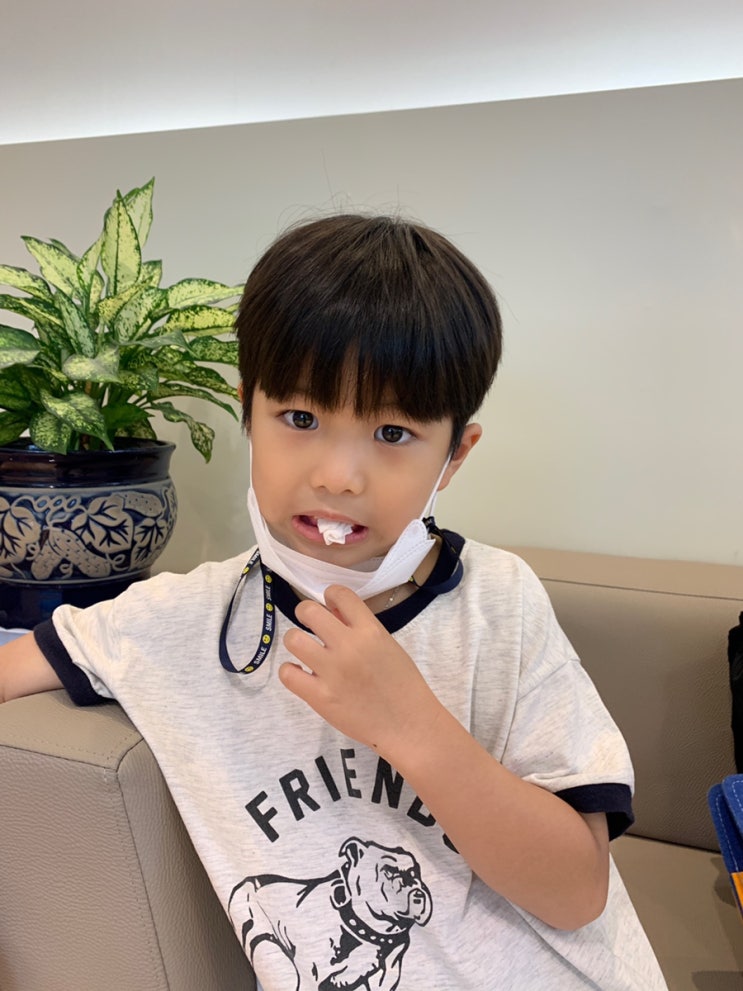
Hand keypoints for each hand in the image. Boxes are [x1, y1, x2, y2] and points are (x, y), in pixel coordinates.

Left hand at [280, 584, 442, 754]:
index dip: (330, 596)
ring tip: (305, 652)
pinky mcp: (320, 697)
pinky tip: (301, 674)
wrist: (408, 725)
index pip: (340, 593)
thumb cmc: (402, 685)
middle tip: (311, 627)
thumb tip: (333, 612)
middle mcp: (349, 646)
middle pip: (308, 611)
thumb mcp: (387, 646)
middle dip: (306, 614)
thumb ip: (361, 628)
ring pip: (293, 639)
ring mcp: (332, 672)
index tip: (329, 607)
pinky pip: (287, 674)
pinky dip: (290, 671)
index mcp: (370, 631)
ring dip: (296, 642)